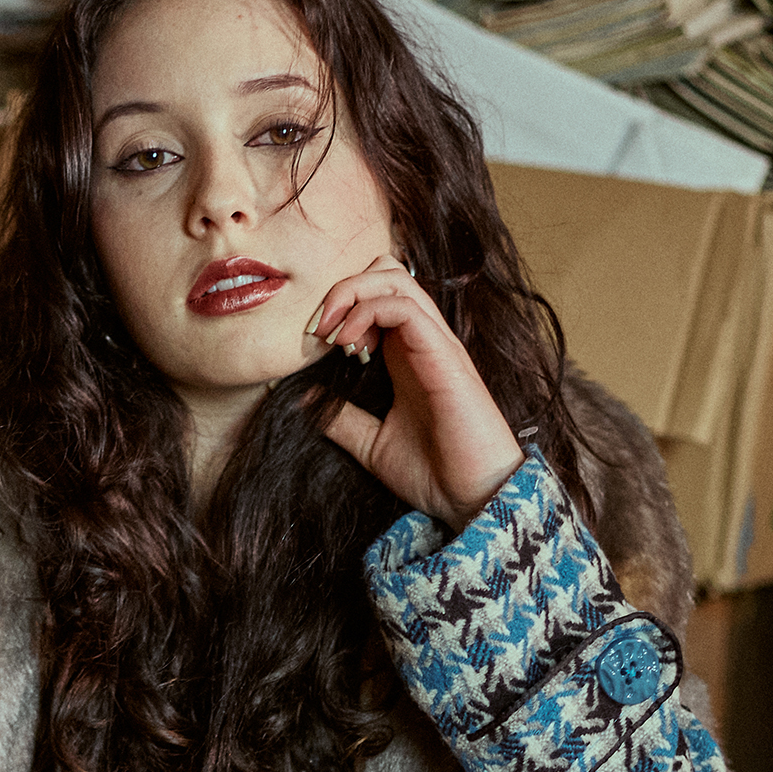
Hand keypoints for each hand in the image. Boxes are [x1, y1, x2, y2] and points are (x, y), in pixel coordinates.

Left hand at [312, 255, 522, 526]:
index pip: (375, 295)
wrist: (472, 499)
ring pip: (395, 278)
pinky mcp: (445, 355)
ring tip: (328, 331)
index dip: (338, 305)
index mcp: (405, 355)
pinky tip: (348, 342)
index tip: (312, 340)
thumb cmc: (434, 474)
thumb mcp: (371, 444)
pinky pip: (406, 307)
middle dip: (343, 288)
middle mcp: (422, 341)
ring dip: (352, 294)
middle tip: (316, 328)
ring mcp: (436, 344)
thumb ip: (339, 418)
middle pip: (386, 272)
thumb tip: (300, 398)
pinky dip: (369, 312)